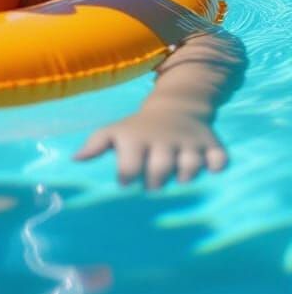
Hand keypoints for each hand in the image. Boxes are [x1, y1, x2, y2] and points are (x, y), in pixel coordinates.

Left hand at [74, 108, 227, 189]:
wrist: (174, 108)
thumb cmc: (138, 128)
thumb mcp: (115, 132)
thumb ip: (95, 145)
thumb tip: (75, 159)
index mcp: (138, 139)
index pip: (129, 164)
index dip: (126, 176)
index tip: (125, 184)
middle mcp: (163, 140)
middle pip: (160, 167)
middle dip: (155, 181)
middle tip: (152, 186)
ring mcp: (188, 143)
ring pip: (190, 163)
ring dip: (186, 175)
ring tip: (179, 179)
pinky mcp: (211, 145)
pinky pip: (219, 157)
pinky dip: (218, 164)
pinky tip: (212, 169)